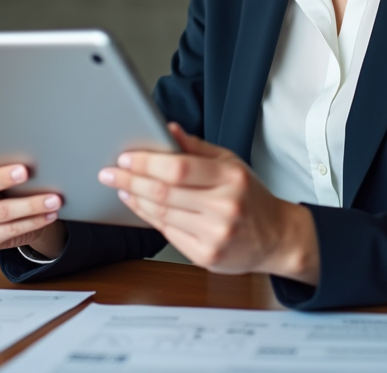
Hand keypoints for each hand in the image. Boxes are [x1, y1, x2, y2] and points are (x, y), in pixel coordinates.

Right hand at [0, 134, 68, 256]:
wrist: (18, 221)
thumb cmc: (11, 188)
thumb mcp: (5, 171)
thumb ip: (6, 160)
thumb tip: (34, 148)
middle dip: (2, 177)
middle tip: (25, 171)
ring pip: (1, 211)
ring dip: (31, 205)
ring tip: (53, 199)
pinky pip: (11, 230)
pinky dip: (34, 221)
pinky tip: (50, 214)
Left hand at [97, 123, 318, 284]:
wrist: (277, 238)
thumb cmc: (252, 197)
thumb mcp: (232, 163)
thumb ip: (198, 148)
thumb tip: (168, 130)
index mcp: (231, 179)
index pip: (178, 168)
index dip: (147, 163)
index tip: (126, 158)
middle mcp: (224, 208)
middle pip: (164, 192)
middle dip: (130, 180)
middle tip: (109, 172)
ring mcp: (214, 235)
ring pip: (162, 214)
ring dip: (135, 199)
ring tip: (121, 187)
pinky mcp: (206, 256)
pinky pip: (167, 234)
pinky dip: (149, 217)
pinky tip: (139, 205)